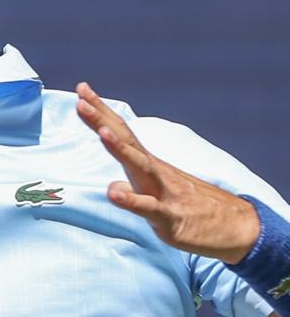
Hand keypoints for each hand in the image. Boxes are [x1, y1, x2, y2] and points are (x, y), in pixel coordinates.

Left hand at [76, 82, 258, 262]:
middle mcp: (154, 172)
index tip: (82, 89)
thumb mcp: (155, 198)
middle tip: (81, 99)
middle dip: (102, 120)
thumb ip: (132, 189)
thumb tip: (114, 186)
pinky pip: (147, 207)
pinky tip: (112, 192)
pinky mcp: (169, 216)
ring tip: (102, 130)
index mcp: (147, 165)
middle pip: (126, 141)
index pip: (121, 132)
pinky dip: (130, 200)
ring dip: (120, 148)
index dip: (101, 113)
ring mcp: (163, 192)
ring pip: (139, 166)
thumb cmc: (189, 208)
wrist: (234, 226)